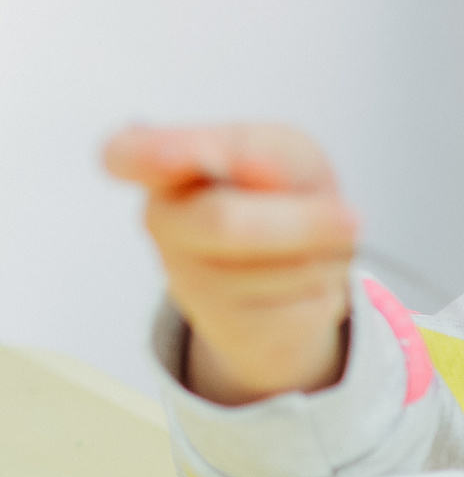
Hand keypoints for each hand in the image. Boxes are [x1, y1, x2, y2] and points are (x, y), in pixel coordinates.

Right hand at [102, 124, 358, 405]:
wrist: (293, 265)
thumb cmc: (281, 192)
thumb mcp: (286, 152)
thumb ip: (265, 152)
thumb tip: (256, 168)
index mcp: (164, 162)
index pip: (125, 155)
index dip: (143, 155)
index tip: (167, 156)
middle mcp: (160, 219)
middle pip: (222, 223)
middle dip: (301, 223)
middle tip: (350, 219)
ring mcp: (184, 276)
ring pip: (274, 269)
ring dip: (320, 255)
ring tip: (313, 244)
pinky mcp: (224, 324)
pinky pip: (292, 304)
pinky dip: (321, 288)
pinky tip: (303, 278)